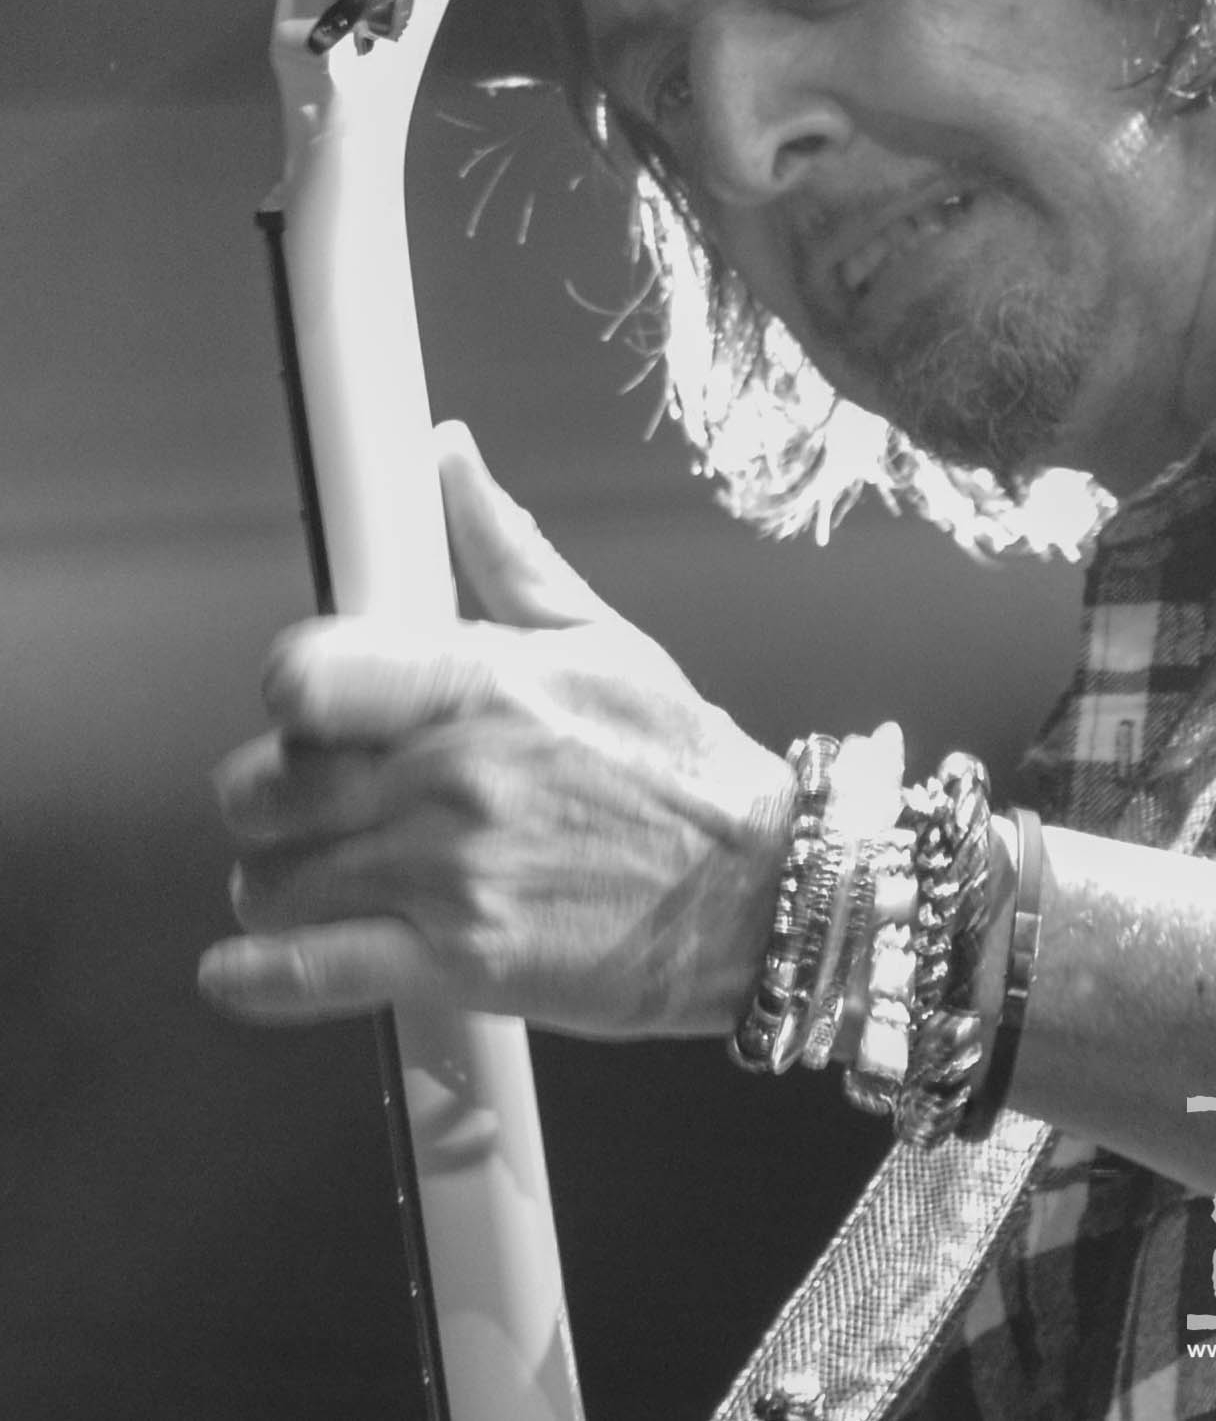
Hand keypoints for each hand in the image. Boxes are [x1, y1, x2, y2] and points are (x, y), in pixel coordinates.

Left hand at [198, 421, 794, 1036]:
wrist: (757, 894)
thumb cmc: (682, 766)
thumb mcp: (601, 636)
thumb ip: (504, 550)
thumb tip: (447, 456)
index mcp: (478, 685)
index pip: (305, 676)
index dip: (291, 695)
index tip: (308, 708)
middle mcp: (450, 778)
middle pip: (266, 786)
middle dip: (268, 796)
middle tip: (304, 803)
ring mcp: (449, 877)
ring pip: (275, 880)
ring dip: (277, 882)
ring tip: (312, 879)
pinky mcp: (458, 966)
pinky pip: (311, 974)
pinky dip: (257, 977)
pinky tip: (240, 968)